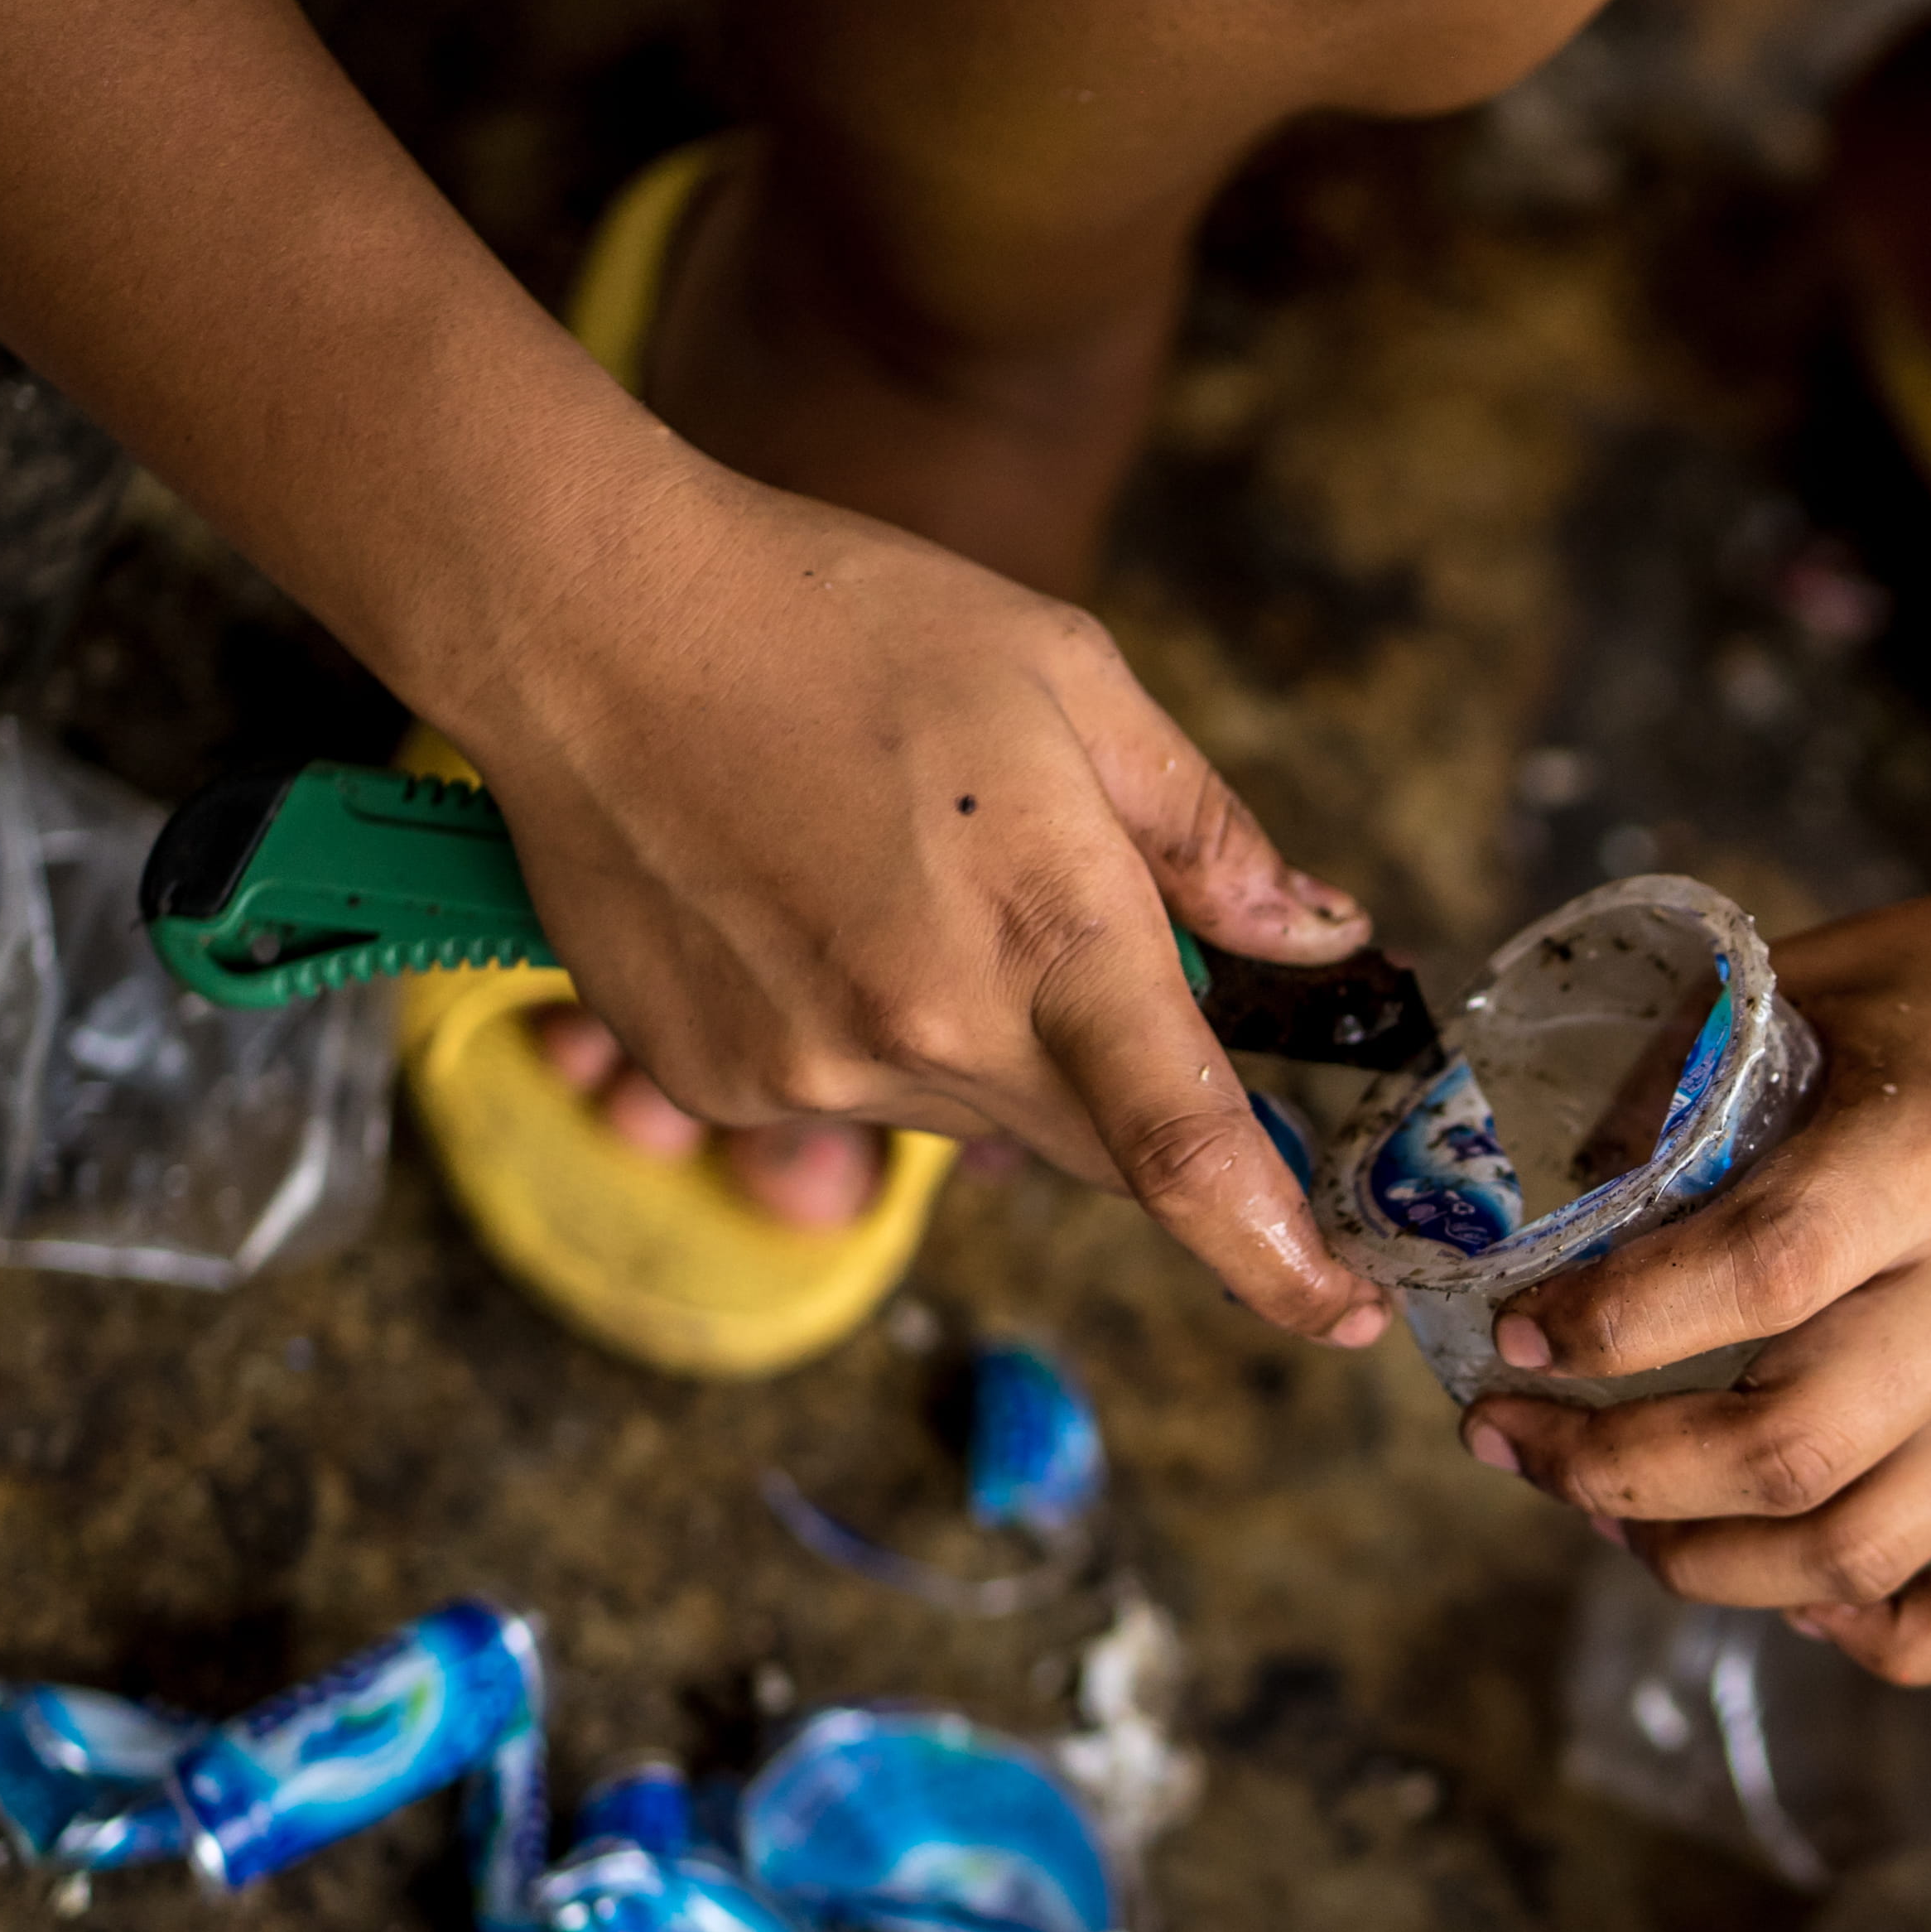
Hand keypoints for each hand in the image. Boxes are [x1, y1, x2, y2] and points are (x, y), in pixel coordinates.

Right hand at [438, 454, 1386, 1343]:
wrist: (582, 619)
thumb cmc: (837, 619)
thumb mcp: (1071, 679)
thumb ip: (1205, 834)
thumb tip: (1316, 937)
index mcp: (1047, 936)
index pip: (1189, 1155)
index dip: (1281, 1257)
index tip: (1348, 1312)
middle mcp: (926, 1036)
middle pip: (1099, 1147)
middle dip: (1136, 1090)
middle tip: (1073, 941)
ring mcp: (808, 1075)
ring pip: (976, 1116)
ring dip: (990, 1039)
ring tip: (907, 878)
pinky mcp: (715, 1085)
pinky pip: (853, 1098)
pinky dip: (871, 1031)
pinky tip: (815, 908)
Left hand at [1459, 874, 1930, 1681]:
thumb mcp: (1835, 980)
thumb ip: (1689, 1071)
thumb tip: (1529, 1184)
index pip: (1762, 1274)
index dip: (1616, 1322)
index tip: (1516, 1328)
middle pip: (1790, 1448)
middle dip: (1611, 1468)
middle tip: (1515, 1439)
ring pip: (1859, 1549)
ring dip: (1701, 1562)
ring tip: (1609, 1517)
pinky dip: (1867, 1630)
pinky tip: (1792, 1590)